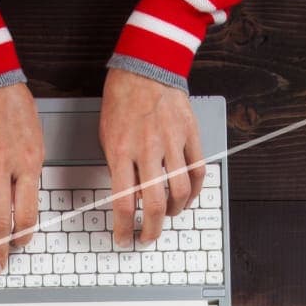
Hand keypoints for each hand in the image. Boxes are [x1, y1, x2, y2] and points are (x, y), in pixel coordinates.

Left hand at [99, 68, 204, 245]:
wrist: (146, 66)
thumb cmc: (123, 101)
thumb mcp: (107, 137)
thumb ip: (117, 168)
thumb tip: (127, 198)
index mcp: (121, 152)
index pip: (123, 203)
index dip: (124, 228)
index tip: (123, 238)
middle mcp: (147, 149)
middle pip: (154, 204)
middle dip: (151, 229)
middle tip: (148, 237)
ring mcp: (172, 142)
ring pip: (179, 191)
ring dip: (174, 211)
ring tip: (168, 215)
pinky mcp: (191, 134)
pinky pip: (198, 171)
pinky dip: (194, 190)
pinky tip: (187, 197)